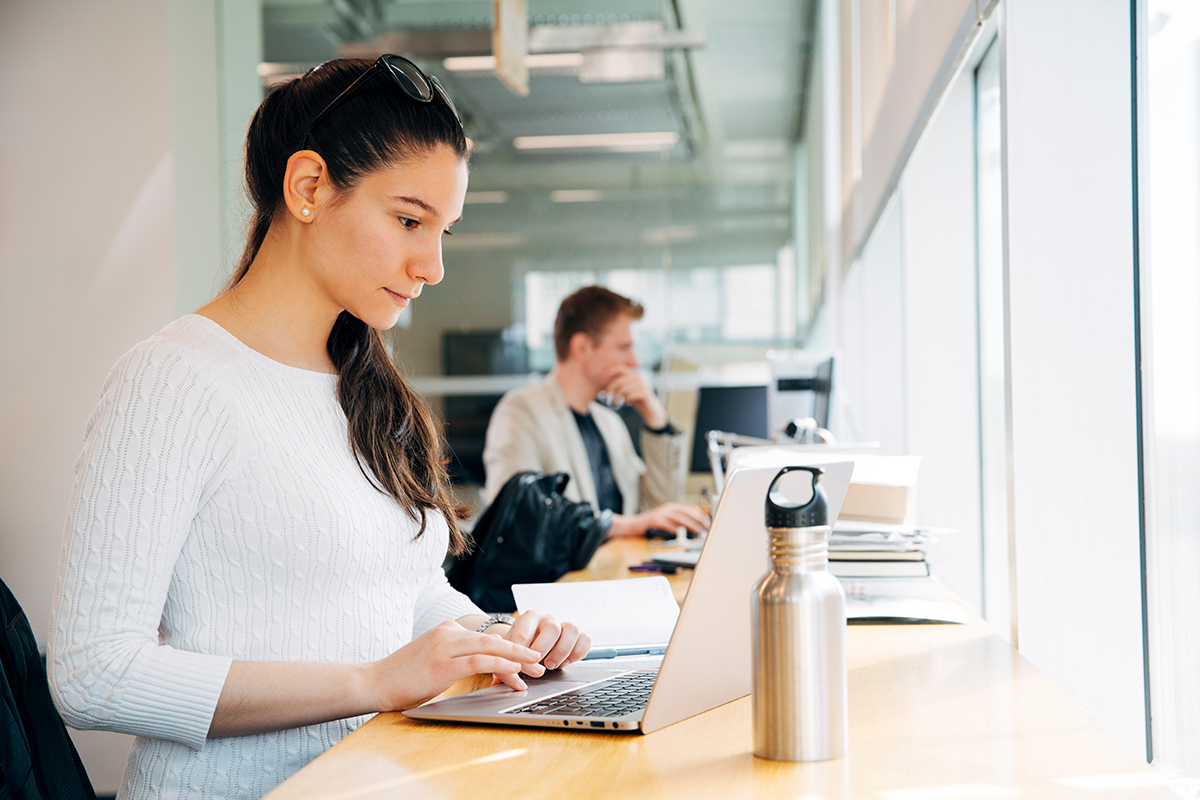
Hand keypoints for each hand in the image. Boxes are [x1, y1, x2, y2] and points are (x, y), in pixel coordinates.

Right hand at [367, 620, 543, 709]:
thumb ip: (456, 659)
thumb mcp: (434, 661)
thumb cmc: (403, 678)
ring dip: (517, 658)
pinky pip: (479, 661)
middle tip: (540, 659)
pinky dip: (500, 665)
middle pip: (493, 639)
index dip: (510, 647)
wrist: (373, 682)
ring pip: (490, 647)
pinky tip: (514, 672)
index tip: (527, 658)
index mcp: (447, 630)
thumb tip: (486, 669)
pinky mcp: (442, 663)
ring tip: (534, 667)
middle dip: (520, 650)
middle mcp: (448, 633)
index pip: (487, 638)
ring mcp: (445, 646)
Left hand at [501, 610, 590, 672]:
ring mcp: (563, 626)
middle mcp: (547, 619)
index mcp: (528, 618)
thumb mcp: (508, 654)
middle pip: (552, 627)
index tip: (519, 665)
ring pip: (571, 629)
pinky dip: (578, 652)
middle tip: (538, 665)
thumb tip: (497, 682)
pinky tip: (566, 662)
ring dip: (562, 651)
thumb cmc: (518, 650)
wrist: (530, 645)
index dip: (522, 651)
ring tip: (552, 665)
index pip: (525, 629)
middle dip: (544, 649)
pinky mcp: (577, 637)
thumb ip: (503, 666)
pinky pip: (585, 639)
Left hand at [600, 368, 667, 429]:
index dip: (610, 371)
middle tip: (607, 397)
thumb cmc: (636, 399)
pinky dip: (625, 400)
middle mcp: (638, 377)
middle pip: (620, 381)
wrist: (651, 409)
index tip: (602, 378)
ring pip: (624, 389)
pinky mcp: (645, 394)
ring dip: (617, 397)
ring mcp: (642, 385)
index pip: (620, 368)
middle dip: (611, 389)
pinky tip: (626, 403)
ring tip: (615, 402)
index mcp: (633, 374)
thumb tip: (603, 390)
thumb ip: (618, 387)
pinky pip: (630, 395)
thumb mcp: (627, 391)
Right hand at [610, 502, 710, 538]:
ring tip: (699, 532)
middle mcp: (668, 508)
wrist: (630, 525)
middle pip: (688, 512)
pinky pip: (668, 524)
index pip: (691, 508)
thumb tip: (694, 530)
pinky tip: (682, 534)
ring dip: (691, 525)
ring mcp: (661, 513)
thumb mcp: (665, 521)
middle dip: (699, 520)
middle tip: (707, 528)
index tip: (709, 523)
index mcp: (672, 507)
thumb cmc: (649, 526)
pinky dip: (676, 529)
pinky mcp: (654, 520)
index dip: (701, 515)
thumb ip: (677, 523)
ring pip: (680, 517)